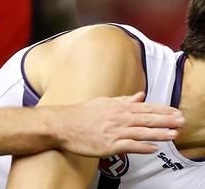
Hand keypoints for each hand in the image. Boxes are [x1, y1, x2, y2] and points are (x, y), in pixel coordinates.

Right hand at [52, 92, 183, 156]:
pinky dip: (143, 147)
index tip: (176, 111)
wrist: (62, 124)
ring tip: (174, 134)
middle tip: (181, 121)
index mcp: (118, 107)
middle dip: (166, 120)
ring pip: (142, 132)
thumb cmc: (80, 114)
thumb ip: (123, 100)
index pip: (145, 108)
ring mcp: (114, 132)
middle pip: (147, 119)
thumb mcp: (103, 102)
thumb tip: (140, 96)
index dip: (162, 110)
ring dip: (159, 133)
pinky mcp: (109, 145)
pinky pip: (130, 146)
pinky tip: (153, 148)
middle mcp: (118, 118)